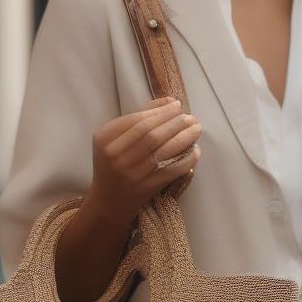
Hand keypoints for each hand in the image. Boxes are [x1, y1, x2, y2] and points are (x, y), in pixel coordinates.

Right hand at [85, 96, 201, 221]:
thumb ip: (139, 117)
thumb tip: (169, 101)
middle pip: (152, 134)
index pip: (137, 121)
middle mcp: (116, 156)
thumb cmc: (113, 163)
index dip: (160, 112)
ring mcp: (131, 174)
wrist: (109, 200)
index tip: (177, 105)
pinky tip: (195, 151)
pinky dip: (186, 159)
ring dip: (184, 138)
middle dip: (175, 123)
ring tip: (196, 128)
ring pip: (163, 151)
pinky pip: (170, 170)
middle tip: (191, 117)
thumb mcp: (115, 138)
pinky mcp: (145, 188)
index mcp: (105, 139)